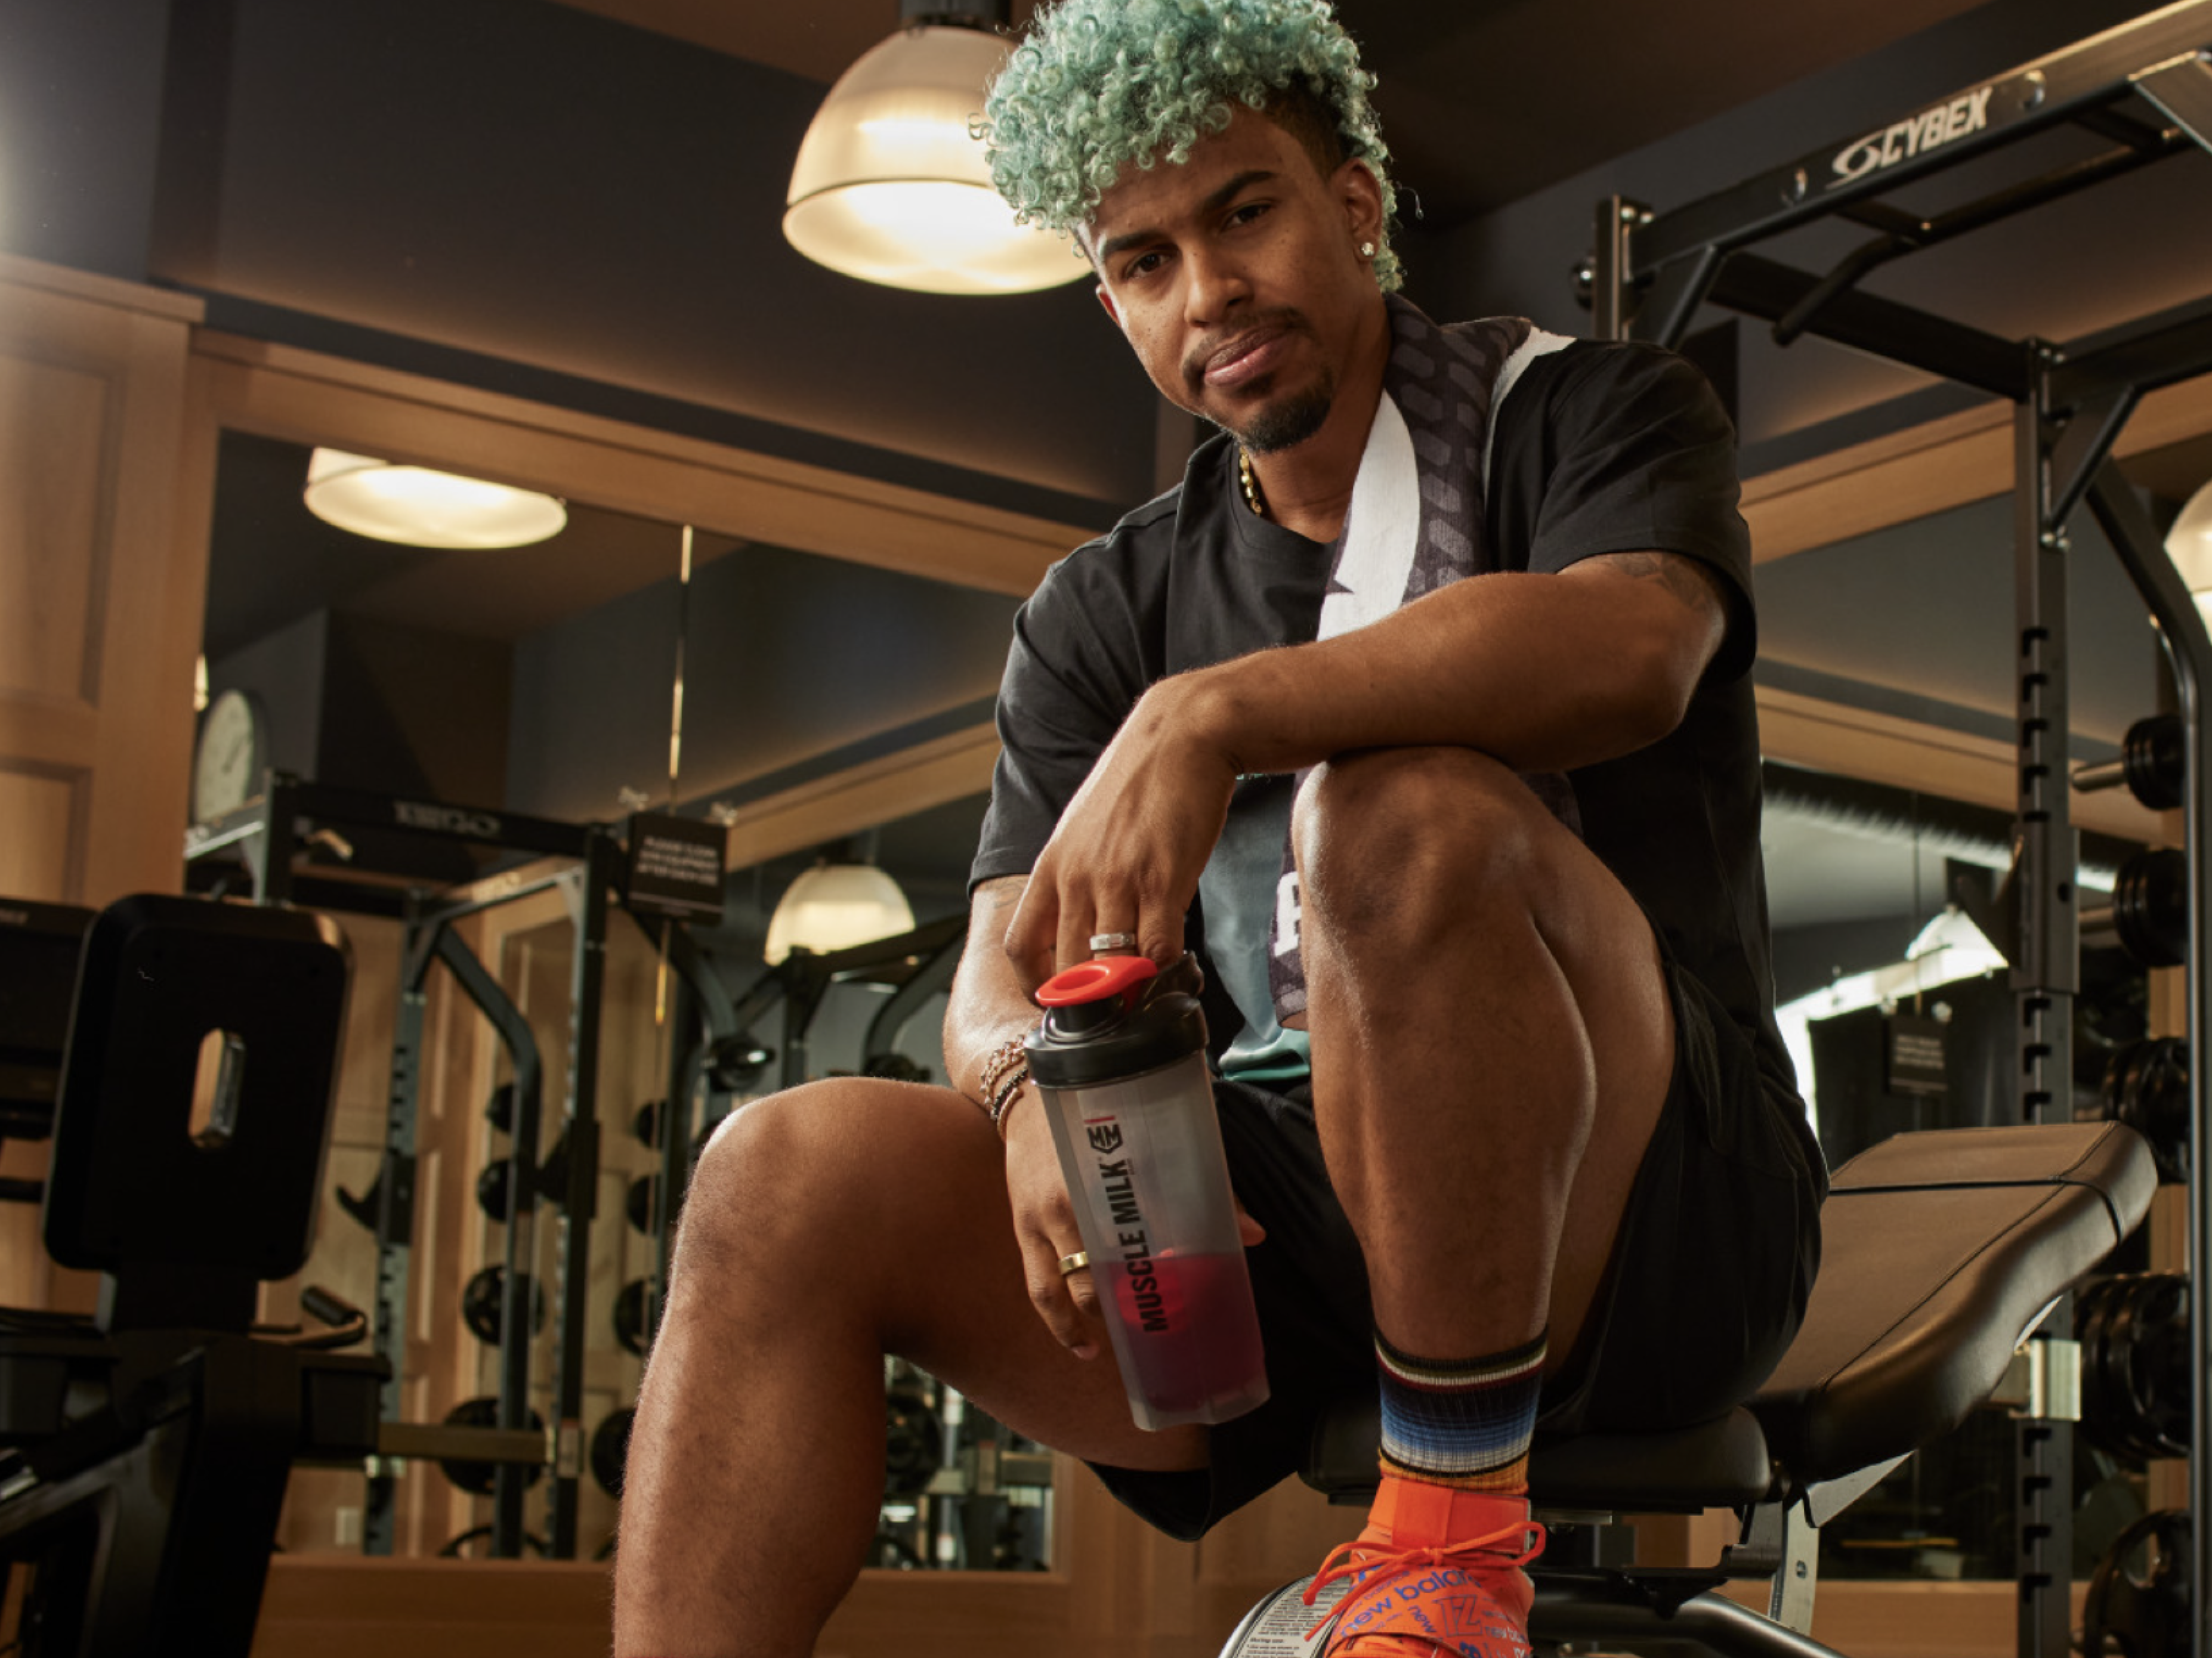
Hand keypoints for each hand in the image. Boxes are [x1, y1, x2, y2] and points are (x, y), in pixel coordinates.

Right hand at [1002, 1085, 1268, 1358]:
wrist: (1029, 1096)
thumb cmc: (1103, 1113)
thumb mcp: (1155, 1134)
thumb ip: (1203, 1180)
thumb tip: (1252, 1234)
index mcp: (1112, 1174)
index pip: (1151, 1230)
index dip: (1174, 1268)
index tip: (1198, 1296)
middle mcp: (1074, 1200)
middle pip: (1105, 1269)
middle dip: (1133, 1303)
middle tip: (1166, 1328)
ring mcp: (1043, 1218)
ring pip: (1067, 1287)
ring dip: (1090, 1322)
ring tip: (1115, 1349)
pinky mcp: (1024, 1228)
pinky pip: (1039, 1286)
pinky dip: (1059, 1320)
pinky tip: (1082, 1344)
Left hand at [1005, 678, 1239, 986]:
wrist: (1182, 735)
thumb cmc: (1138, 783)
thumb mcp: (1084, 828)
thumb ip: (1078, 877)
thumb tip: (1083, 925)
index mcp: (1051, 867)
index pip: (1019, 947)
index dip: (1036, 986)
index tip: (1060, 1002)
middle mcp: (1076, 878)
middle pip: (1066, 970)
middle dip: (1088, 1001)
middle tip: (1112, 1012)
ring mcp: (1118, 881)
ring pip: (1111, 968)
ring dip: (1129, 989)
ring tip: (1145, 993)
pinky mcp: (1163, 880)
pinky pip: (1157, 949)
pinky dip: (1166, 968)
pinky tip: (1175, 962)